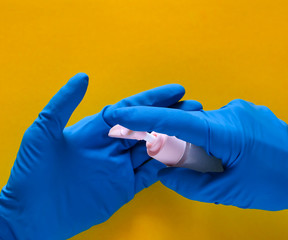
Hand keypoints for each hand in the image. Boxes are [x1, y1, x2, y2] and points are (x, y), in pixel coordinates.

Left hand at [0, 73, 201, 239]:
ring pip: (153, 149)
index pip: (131, 110)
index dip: (153, 100)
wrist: (32, 216)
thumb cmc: (32, 173)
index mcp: (96, 130)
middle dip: (171, 117)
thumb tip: (82, 77)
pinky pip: (150, 174)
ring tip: (196, 130)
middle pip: (147, 127)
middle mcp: (111, 146)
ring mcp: (119, 168)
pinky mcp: (124, 188)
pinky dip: (166, 166)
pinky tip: (181, 156)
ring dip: (174, 139)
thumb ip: (62, 105)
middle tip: (195, 108)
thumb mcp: (43, 134)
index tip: (175, 91)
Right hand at [107, 98, 287, 219]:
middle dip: (180, 142)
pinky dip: (215, 137)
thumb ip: (190, 181)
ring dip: (202, 142)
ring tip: (222, 163)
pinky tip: (233, 155)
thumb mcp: (228, 191)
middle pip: (188, 123)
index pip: (176, 120)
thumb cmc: (276, 185)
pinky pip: (219, 121)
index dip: (144, 117)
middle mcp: (232, 113)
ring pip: (204, 123)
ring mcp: (242, 109)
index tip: (120, 114)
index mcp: (226, 133)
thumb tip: (163, 172)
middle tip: (189, 164)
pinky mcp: (248, 110)